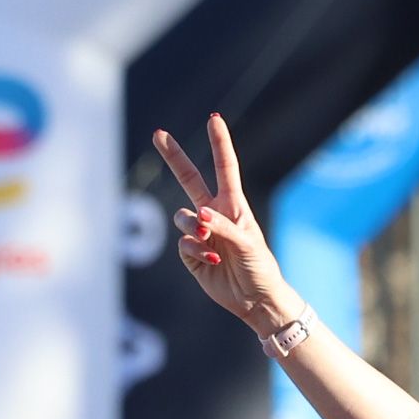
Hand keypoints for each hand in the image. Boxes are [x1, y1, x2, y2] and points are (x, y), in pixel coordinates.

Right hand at [152, 115, 300, 332]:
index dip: (219, 143)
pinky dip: (194, 249)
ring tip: (208, 240)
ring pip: (181, 217)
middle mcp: (214, 215)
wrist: (256, 299)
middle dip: (174, 157)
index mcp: (234, 206)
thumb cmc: (260, 268)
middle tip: (158, 134)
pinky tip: (211, 260)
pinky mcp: (191, 253)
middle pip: (189, 180)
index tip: (214, 119)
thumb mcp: (248, 244)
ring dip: (192, 227)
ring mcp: (201, 233)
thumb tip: (199, 214)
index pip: (225, 168)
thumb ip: (224, 227)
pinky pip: (182, 243)